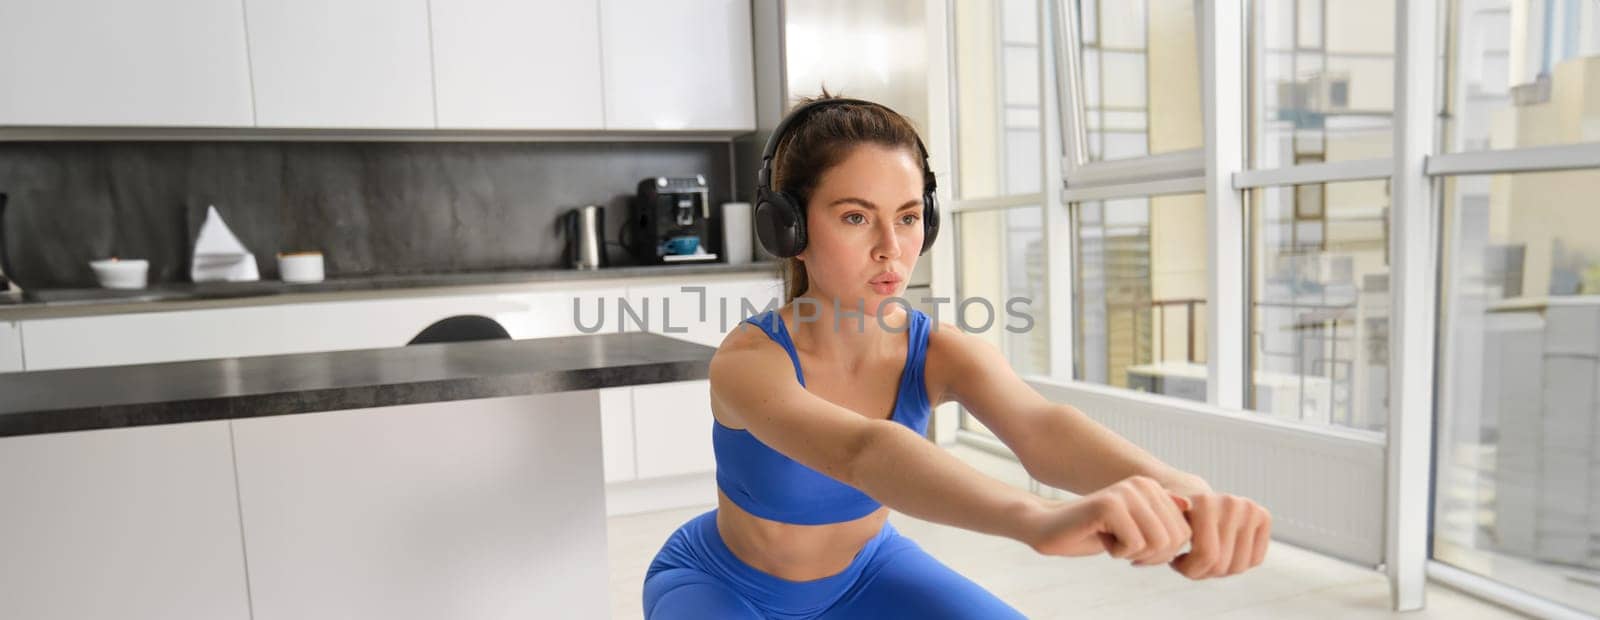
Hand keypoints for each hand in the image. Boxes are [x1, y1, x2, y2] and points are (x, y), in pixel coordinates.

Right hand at [1025, 475, 1191, 566]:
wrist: (1052, 529)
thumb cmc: (1096, 534)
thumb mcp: (1138, 531)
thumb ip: (1164, 525)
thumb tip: (1192, 515)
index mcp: (1153, 488)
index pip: (1184, 534)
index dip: (1160, 553)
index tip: (1134, 545)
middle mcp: (1143, 484)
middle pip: (1173, 540)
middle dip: (1149, 555)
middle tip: (1122, 545)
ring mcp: (1126, 491)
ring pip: (1156, 543)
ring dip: (1132, 553)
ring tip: (1111, 539)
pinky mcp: (1109, 503)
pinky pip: (1134, 544)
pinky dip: (1116, 552)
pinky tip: (1100, 537)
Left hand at [1170, 493, 1270, 578]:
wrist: (1197, 497)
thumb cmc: (1175, 514)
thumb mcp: (1163, 516)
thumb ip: (1166, 513)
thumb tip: (1183, 503)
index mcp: (1205, 502)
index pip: (1206, 556)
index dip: (1189, 569)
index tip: (1176, 562)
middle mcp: (1232, 503)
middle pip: (1222, 565)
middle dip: (1202, 572)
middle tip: (1189, 565)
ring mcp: (1250, 509)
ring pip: (1239, 566)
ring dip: (1218, 572)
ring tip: (1202, 560)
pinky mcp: (1263, 516)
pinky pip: (1255, 560)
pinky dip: (1236, 564)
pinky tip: (1221, 553)